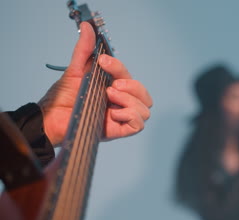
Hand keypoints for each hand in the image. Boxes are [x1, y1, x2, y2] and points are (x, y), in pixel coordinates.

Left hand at [38, 22, 152, 145]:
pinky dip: (129, 115)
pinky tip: (112, 114)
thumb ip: (84, 49)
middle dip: (132, 86)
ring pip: (145, 109)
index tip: (103, 62)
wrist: (51, 118)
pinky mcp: (118, 130)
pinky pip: (138, 124)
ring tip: (109, 98)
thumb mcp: (75, 70)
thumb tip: (88, 27)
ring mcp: (121, 117)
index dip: (119, 67)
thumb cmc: (62, 97)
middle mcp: (121, 103)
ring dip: (130, 101)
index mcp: (114, 88)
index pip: (128, 76)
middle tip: (111, 86)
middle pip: (144, 94)